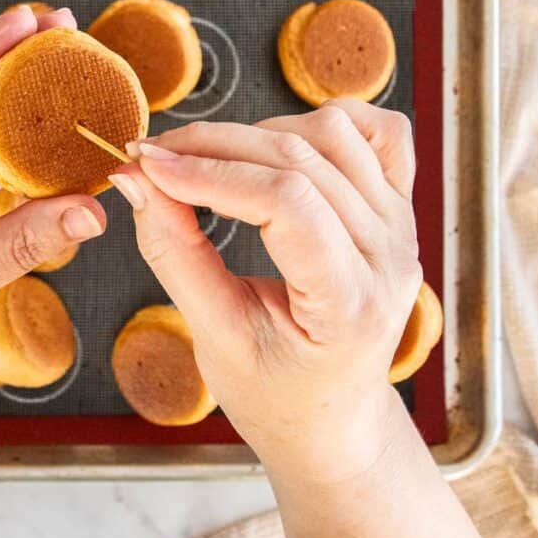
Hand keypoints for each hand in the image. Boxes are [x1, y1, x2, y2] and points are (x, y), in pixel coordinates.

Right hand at [109, 102, 421, 480]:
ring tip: (203, 159)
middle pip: (301, 158)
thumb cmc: (274, 395)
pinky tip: (278, 139)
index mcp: (350, 305)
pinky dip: (326, 121)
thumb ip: (174, 254)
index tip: (147, 167)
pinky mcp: (398, 208)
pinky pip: (380, 133)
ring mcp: (401, 227)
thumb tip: (135, 181)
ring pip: (333, 133)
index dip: (209, 173)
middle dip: (212, 145)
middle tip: (149, 156)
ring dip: (256, 132)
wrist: (330, 417)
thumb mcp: (213, 337)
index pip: (287, 203)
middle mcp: (390, 257)